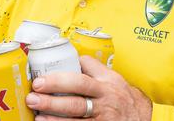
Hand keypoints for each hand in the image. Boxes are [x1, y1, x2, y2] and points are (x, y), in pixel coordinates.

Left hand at [26, 56, 152, 119]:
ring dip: (55, 117)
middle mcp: (103, 101)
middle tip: (34, 95)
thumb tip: (72, 58)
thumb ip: (93, 67)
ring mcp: (102, 118)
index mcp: (104, 84)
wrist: (139, 115)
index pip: (81, 79)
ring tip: (37, 116)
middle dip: (52, 97)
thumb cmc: (120, 95)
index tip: (40, 79)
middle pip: (76, 99)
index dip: (59, 79)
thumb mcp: (112, 77)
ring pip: (76, 118)